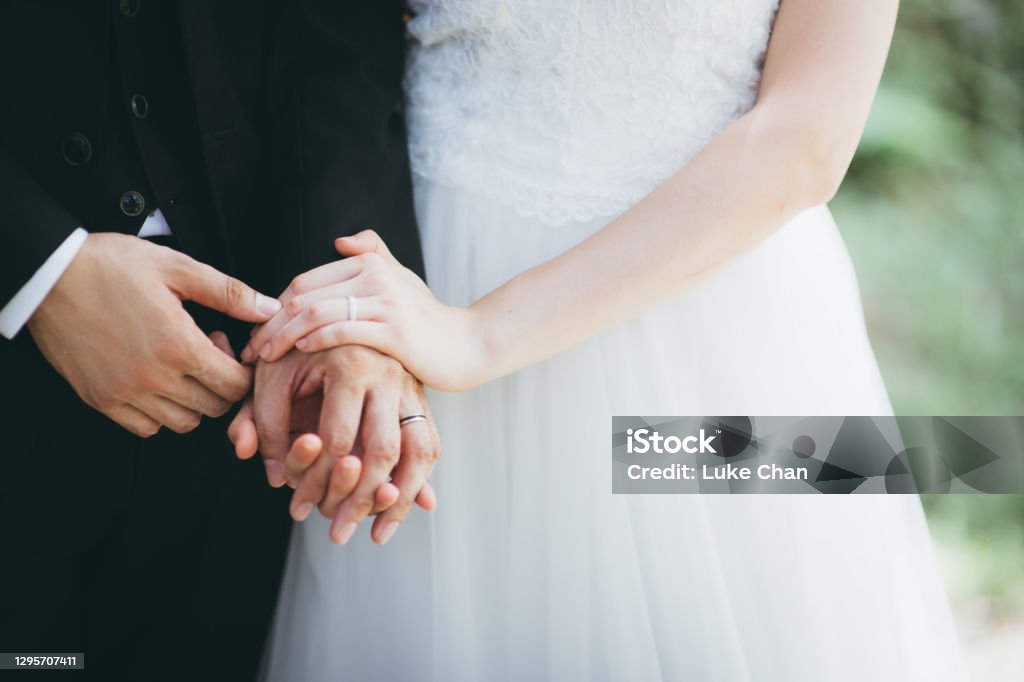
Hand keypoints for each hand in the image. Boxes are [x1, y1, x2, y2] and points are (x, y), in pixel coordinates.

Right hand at [28, 233, 280, 435]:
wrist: (49, 275)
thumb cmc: (113, 265)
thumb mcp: (178, 268)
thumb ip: (229, 293)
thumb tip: (270, 309)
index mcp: (179, 345)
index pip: (235, 385)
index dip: (241, 369)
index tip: (224, 345)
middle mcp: (154, 377)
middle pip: (214, 407)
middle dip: (220, 383)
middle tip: (203, 352)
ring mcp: (125, 393)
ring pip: (183, 422)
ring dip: (193, 400)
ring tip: (179, 365)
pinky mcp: (101, 400)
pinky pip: (146, 428)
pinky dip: (159, 413)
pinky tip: (156, 381)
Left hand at [228, 345, 438, 544]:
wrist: (339, 309)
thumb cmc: (297, 345)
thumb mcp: (271, 374)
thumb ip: (263, 420)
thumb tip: (274, 474)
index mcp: (352, 364)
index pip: (338, 438)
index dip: (315, 479)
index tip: (298, 507)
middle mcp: (389, 376)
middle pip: (383, 451)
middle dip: (359, 499)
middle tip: (338, 534)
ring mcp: (411, 387)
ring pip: (420, 451)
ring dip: (400, 499)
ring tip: (377, 534)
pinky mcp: (421, 398)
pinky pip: (431, 444)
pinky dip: (422, 479)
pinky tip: (411, 509)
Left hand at [242, 231, 486, 390]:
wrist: (466, 345)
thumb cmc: (427, 319)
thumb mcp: (401, 279)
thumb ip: (374, 255)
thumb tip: (340, 241)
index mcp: (370, 262)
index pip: (305, 281)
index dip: (274, 306)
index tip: (258, 331)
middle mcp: (375, 276)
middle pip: (303, 295)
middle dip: (270, 323)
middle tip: (251, 349)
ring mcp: (385, 302)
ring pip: (314, 313)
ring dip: (282, 336)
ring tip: (265, 357)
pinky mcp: (394, 332)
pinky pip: (341, 331)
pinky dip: (313, 340)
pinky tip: (300, 353)